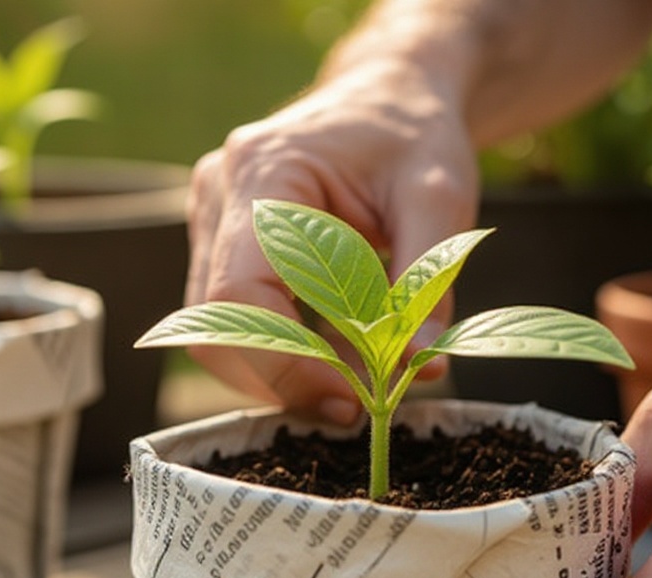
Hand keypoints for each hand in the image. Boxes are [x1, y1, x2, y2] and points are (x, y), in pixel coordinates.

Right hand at [184, 61, 478, 422]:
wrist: (385, 96)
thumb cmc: (411, 134)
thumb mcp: (439, 197)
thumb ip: (426, 282)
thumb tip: (417, 368)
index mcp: (263, 173)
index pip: (238, 294)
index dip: (285, 362)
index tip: (349, 397)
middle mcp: (218, 197)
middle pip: (213, 328)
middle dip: (280, 381)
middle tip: (353, 407)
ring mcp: (211, 223)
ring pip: (216, 335)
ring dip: (280, 376)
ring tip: (353, 386)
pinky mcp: (223, 247)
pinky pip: (235, 322)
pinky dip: (282, 356)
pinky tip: (336, 361)